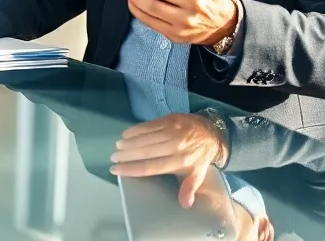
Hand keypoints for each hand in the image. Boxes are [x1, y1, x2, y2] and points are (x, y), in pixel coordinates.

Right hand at [111, 113, 228, 207]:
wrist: (210, 131)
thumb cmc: (200, 156)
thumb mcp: (198, 174)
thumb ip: (189, 188)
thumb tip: (185, 204)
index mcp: (180, 161)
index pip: (152, 167)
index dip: (133, 168)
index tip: (117, 169)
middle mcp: (175, 146)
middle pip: (146, 152)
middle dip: (127, 155)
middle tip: (113, 158)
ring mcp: (171, 131)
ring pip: (145, 138)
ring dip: (129, 143)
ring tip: (117, 148)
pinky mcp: (168, 120)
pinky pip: (148, 126)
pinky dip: (135, 130)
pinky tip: (125, 134)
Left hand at [119, 0, 237, 45]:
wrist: (223, 26)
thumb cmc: (214, 0)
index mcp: (194, 0)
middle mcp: (185, 17)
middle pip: (151, 4)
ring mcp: (178, 29)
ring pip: (148, 16)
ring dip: (133, 2)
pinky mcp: (173, 37)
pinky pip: (151, 25)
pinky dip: (139, 13)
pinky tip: (134, 3)